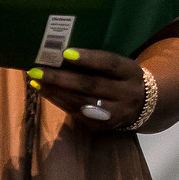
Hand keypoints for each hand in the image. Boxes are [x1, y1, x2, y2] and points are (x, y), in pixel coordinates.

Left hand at [27, 48, 145, 130]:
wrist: (142, 105)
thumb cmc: (122, 77)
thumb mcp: (120, 66)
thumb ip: (99, 61)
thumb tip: (62, 52)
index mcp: (131, 72)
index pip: (109, 64)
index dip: (88, 58)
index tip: (66, 52)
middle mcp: (126, 93)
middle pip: (91, 85)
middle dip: (61, 78)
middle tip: (37, 70)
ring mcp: (116, 113)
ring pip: (81, 101)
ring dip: (55, 91)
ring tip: (36, 80)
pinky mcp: (104, 126)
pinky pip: (77, 113)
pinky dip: (58, 101)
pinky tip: (45, 92)